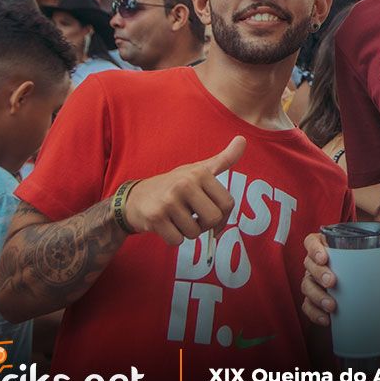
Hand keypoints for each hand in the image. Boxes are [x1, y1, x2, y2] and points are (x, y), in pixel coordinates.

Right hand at [122, 136, 245, 245]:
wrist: (136, 198)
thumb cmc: (174, 185)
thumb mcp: (199, 169)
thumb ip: (224, 159)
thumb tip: (243, 140)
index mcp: (200, 173)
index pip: (228, 204)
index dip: (223, 216)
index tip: (211, 214)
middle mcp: (185, 184)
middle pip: (214, 220)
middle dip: (205, 225)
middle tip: (193, 217)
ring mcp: (169, 200)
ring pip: (195, 233)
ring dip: (187, 231)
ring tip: (176, 218)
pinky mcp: (155, 217)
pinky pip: (177, 240)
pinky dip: (173, 238)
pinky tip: (165, 224)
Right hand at [301, 232, 379, 325]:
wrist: (362, 279)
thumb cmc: (365, 261)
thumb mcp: (377, 252)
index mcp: (326, 245)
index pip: (311, 242)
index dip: (314, 248)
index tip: (324, 257)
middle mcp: (315, 262)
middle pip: (308, 265)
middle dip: (318, 274)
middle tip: (332, 282)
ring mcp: (313, 281)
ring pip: (306, 287)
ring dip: (317, 297)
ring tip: (332, 306)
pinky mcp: (313, 299)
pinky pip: (308, 306)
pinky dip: (314, 314)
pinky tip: (326, 320)